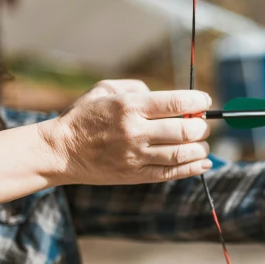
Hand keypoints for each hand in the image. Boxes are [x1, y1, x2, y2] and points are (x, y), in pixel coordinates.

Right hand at [38, 79, 212, 185]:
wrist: (60, 151)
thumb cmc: (84, 116)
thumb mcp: (105, 89)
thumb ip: (138, 88)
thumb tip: (167, 98)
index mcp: (129, 106)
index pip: (177, 102)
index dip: (198, 101)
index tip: (204, 101)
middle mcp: (135, 131)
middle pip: (185, 130)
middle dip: (201, 126)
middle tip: (202, 124)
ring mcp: (136, 156)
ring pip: (182, 154)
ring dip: (201, 148)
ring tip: (201, 143)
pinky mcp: (136, 175)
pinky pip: (172, 173)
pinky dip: (193, 168)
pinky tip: (204, 162)